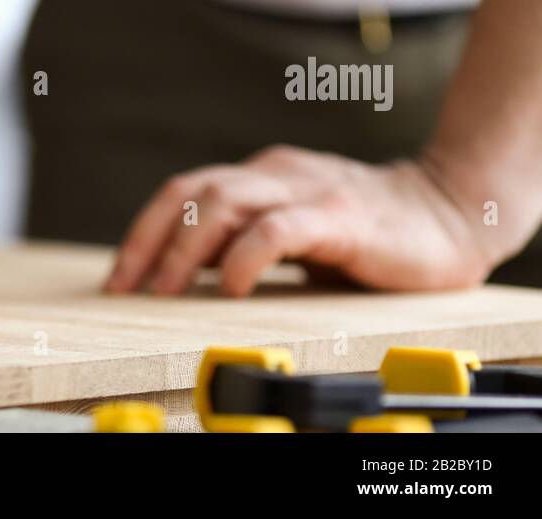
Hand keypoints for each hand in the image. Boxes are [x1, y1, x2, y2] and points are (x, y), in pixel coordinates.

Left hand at [104, 145, 492, 296]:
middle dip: (149, 243)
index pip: (182, 194)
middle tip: (127, 290)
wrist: (452, 217)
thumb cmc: (366, 237)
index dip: (142, 235)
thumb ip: (242, 246)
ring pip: (223, 204)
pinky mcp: (339, 218)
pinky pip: (276, 230)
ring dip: (184, 251)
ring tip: (166, 292)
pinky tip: (229, 288)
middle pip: (190, 194)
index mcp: (259, 178)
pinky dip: (243, 258)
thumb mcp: (291, 237)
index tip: (118, 280)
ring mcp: (307, 191)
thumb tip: (181, 279)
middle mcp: (275, 175)